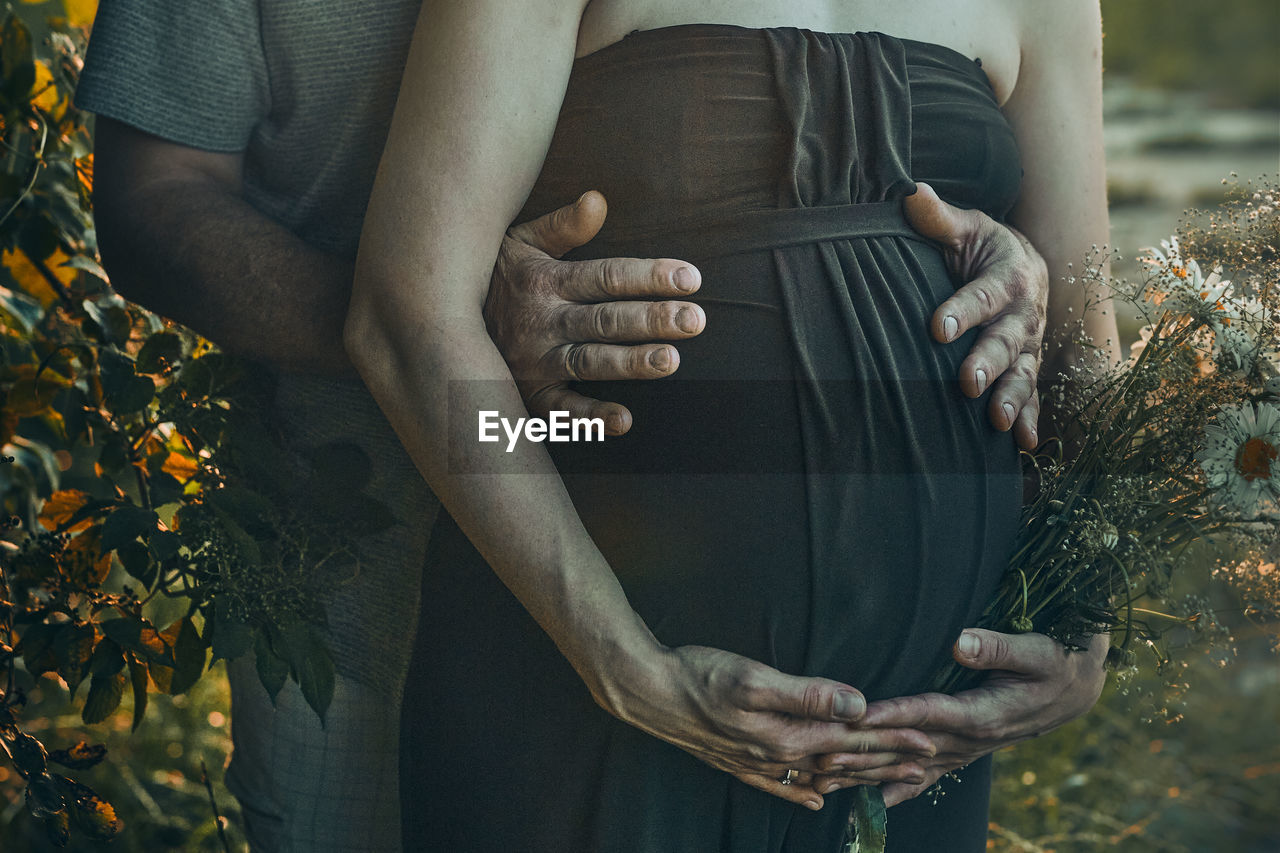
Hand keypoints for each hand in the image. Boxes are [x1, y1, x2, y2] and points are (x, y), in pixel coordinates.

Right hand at [486, 190, 705, 435]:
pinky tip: (624, 421)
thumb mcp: (520, 242)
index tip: (691, 278)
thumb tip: (599, 200)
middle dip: (652, 319)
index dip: (649, 276)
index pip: (606, 276)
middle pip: (605, 319)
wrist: (430, 319)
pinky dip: (591, 418)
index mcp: (545, 280)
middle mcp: (542, 321)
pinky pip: (560, 411)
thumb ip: (563, 225)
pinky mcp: (529, 396)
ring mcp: (535, 361)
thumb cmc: (491, 276)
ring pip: (589, 361)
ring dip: (629, 363)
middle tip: (696, 320)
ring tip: (670, 361)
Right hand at [602, 645, 936, 810]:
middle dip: (888, 761)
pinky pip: (780, 786)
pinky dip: (803, 793)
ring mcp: (756, 763)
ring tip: (889, 782)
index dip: (893, 736)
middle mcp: (777, 755)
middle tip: (928, 761)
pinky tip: (816, 801)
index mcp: (789, 734)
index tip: (931, 735)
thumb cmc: (698, 675)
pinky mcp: (736, 762)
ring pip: (819, 776)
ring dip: (857, 778)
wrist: (646, 691)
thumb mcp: (755, 678)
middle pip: (843, 761)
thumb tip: (856, 704)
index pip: (854, 737)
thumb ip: (808, 694)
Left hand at [811, 629, 1107, 805]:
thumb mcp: (1035, 651)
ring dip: (867, 772)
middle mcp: (969, 739)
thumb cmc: (1055, 662)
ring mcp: (965, 750)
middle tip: (821, 756)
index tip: (862, 717)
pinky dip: (898, 789)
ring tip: (826, 780)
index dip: (895, 714)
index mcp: (983, 712)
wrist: (1075, 690)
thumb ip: (998, 647)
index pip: (930, 712)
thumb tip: (961, 641)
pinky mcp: (964, 752)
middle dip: (864, 751)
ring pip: (908, 766)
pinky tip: (872, 802)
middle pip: (907, 746)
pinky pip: (926, 777)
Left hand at [903, 183, 1048, 450]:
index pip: (982, 294)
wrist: (1024, 264)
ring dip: (1012, 398)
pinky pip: (1034, 396)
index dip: (961, 311)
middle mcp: (1023, 313)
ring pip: (1023, 373)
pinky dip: (1031, 420)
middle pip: (1005, 340)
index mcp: (1008, 276)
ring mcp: (1029, 344)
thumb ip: (937, 217)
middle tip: (967, 383)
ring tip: (997, 422)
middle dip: (988, 362)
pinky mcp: (1027, 367)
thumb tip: (908, 191)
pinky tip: (1024, 445)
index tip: (936, 328)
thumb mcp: (964, 227)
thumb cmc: (983, 246)